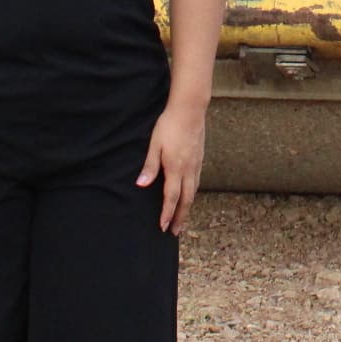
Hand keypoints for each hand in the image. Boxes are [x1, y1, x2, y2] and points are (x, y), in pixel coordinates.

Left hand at [139, 97, 207, 234]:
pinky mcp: (199, 158)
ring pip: (193, 192)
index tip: (163, 227)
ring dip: (187, 208)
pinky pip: (197, 182)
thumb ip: (149, 166)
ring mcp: (196, 164)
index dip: (167, 214)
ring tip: (182, 219)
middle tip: (175, 232)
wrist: (190, 109)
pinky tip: (189, 195)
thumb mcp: (154, 144)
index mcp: (175, 168)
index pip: (171, 197)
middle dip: (180, 218)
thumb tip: (141, 185)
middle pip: (186, 200)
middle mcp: (188, 169)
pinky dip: (192, 194)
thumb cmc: (169, 125)